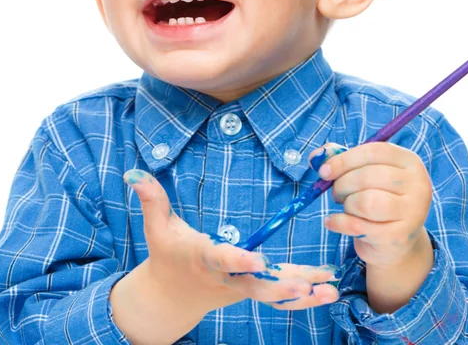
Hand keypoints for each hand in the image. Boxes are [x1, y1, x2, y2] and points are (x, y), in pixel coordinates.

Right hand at [123, 169, 340, 312]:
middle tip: (307, 285)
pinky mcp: (252, 290)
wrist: (171, 297)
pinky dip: (304, 296)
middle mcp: (225, 277)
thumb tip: (135, 171)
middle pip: (254, 285)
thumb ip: (151, 198)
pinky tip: (328, 291)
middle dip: (280, 286)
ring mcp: (241, 288)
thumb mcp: (157, 227)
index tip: (258, 259)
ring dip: (303, 293)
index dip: (238, 260)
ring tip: (332, 290)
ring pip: (273, 294)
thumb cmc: (166, 255)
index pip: (221, 259)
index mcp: (203, 258)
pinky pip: (279, 296)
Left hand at [308, 142, 432, 266]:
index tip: (324, 171)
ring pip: (366, 202)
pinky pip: (359, 226)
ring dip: (347, 204)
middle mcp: (418, 185)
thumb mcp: (362, 172)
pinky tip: (333, 222)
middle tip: (337, 193)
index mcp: (409, 161)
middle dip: (342, 184)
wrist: (395, 239)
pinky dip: (339, 223)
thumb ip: (339, 158)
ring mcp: (413, 213)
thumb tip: (315, 156)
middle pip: (368, 176)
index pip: (374, 152)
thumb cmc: (376, 196)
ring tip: (346, 207)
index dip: (344, 160)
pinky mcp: (400, 237)